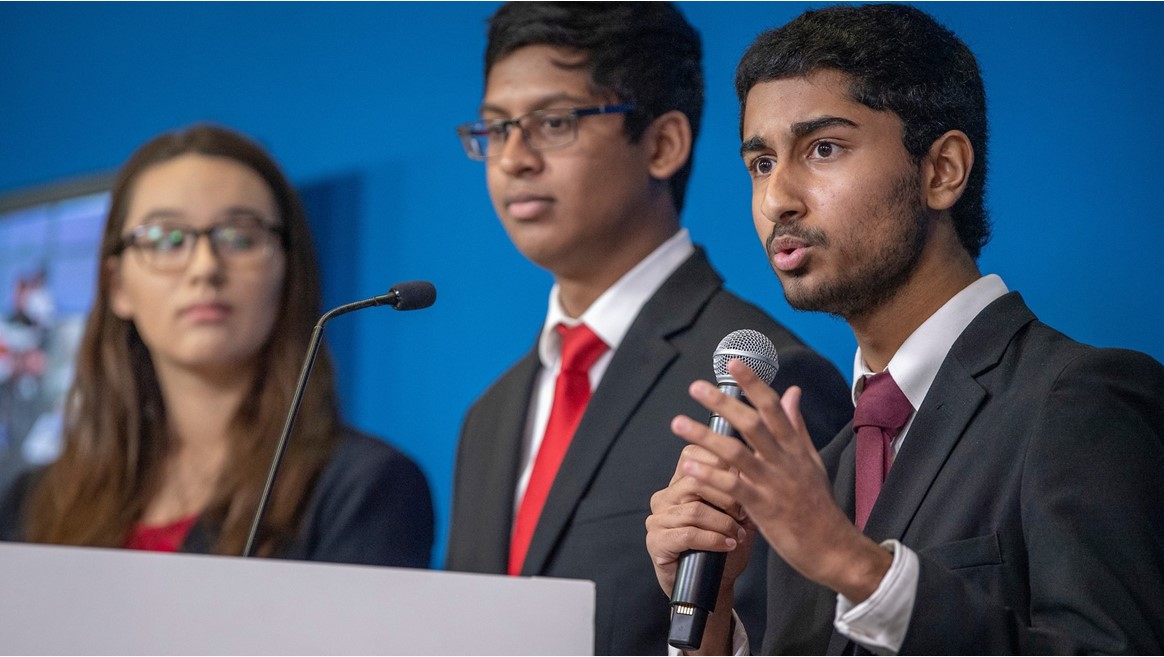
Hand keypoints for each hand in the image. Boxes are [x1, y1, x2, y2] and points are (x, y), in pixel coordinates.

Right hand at [645, 443, 754, 597]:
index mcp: (680, 484)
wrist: (715, 584)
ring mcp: (657, 519)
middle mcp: (665, 497)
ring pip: (694, 510)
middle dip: (727, 497)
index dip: (717, 462)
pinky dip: (712, 540)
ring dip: (723, 524)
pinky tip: (727, 545)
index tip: (741, 479)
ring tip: (737, 535)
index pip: (691, 455)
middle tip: (743, 513)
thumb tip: (748, 467)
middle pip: (695, 480)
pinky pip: (687, 534)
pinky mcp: (656, 541)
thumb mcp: (737, 515)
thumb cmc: (725, 547)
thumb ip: (739, 491)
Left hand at [673, 360, 890, 602]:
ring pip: (737, 453)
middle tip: (696, 387)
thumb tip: (792, 391)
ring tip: (678, 423)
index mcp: (795, 447)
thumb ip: (797, 425)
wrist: (833, 548)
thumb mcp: (812, 461)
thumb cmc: (819, 506)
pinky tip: (689, 466)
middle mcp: (785, 461)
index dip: (753, 383)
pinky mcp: (764, 509)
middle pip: (752, 423)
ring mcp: (774, 484)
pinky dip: (710, 476)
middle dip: (723, 403)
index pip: (773, 407)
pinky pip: (733, 488)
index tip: (734, 363)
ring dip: (705, 436)